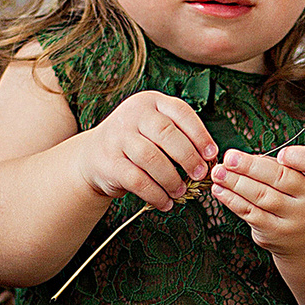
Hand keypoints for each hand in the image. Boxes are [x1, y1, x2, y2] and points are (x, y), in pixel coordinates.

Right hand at [74, 91, 216, 209]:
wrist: (93, 155)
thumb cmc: (136, 143)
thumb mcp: (154, 128)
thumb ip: (178, 135)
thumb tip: (209, 159)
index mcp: (150, 102)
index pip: (180, 112)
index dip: (200, 134)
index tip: (211, 155)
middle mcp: (132, 115)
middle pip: (166, 134)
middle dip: (188, 157)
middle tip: (199, 175)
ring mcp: (117, 137)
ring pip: (152, 159)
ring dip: (172, 179)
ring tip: (181, 191)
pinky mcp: (109, 163)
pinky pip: (138, 180)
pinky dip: (156, 195)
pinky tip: (165, 202)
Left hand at [210, 144, 304, 256]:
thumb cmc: (304, 197)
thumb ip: (286, 166)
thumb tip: (243, 159)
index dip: (298, 157)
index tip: (281, 154)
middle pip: (280, 179)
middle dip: (250, 167)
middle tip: (229, 158)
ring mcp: (294, 219)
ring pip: (261, 196)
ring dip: (235, 183)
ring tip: (218, 172)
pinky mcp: (275, 233)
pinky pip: (250, 213)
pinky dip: (232, 200)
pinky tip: (220, 190)